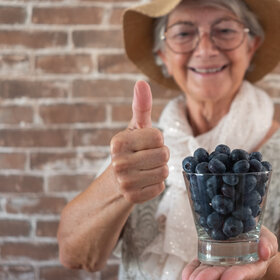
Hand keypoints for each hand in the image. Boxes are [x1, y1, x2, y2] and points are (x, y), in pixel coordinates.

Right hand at [110, 80, 168, 202]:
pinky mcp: (132, 198)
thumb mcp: (136, 127)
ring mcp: (125, 182)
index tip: (144, 144)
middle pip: (164, 155)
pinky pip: (160, 188)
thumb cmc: (131, 149)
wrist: (115, 181)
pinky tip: (144, 182)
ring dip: (160, 170)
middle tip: (147, 158)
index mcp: (119, 142)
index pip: (158, 136)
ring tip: (146, 169)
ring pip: (164, 172)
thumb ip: (141, 105)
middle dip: (161, 156)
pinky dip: (156, 185)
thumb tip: (142, 82)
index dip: (156, 140)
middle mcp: (119, 162)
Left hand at [181, 226, 277, 279]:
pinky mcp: (211, 258)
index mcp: (253, 266)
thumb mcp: (269, 240)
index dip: (236, 276)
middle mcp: (236, 268)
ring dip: (198, 276)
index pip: (245, 272)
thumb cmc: (262, 242)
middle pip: (223, 274)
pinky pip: (200, 265)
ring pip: (209, 270)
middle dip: (210, 277)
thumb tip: (264, 251)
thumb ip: (268, 245)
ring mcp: (222, 264)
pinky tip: (186, 276)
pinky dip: (193, 269)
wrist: (253, 241)